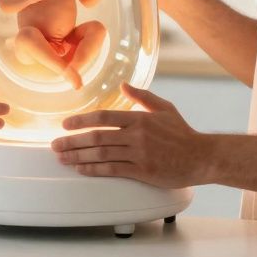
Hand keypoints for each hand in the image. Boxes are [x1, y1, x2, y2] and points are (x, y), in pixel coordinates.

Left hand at [50, 83, 206, 188]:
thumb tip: (123, 84)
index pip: (103, 117)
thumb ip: (142, 96)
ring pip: (101, 154)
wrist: (201, 157)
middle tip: (55, 145)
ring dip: (78, 156)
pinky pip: (112, 170)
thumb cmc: (183, 133)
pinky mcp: (142, 171)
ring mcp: (139, 154)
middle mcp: (136, 135)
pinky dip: (94, 169)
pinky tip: (82, 168)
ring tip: (62, 158)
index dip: (81, 120)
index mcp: (139, 119)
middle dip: (72, 141)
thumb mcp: (164, 108)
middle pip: (96, 137)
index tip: (65, 125)